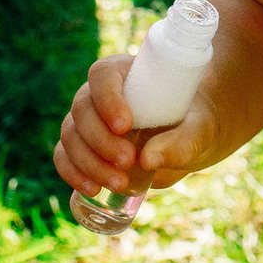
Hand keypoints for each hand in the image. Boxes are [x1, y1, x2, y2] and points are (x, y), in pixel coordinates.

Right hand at [51, 54, 219, 195]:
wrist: (187, 139)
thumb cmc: (195, 123)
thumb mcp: (199, 130)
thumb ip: (182, 142)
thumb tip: (148, 159)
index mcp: (127, 72)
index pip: (103, 75)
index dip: (107, 99)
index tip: (125, 126)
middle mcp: (99, 93)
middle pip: (82, 109)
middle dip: (100, 139)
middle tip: (128, 162)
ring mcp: (87, 120)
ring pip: (71, 135)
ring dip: (88, 162)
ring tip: (118, 183)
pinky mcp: (83, 147)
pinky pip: (63, 157)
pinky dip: (72, 174)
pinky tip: (91, 189)